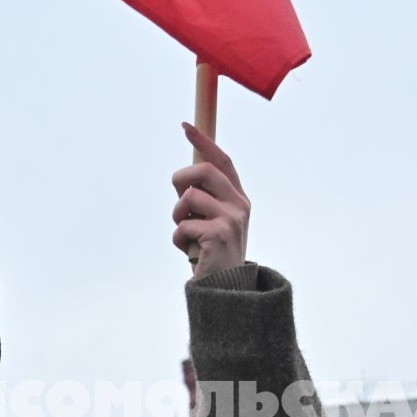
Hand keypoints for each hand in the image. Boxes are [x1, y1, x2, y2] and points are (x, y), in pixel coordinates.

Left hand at [171, 123, 249, 278]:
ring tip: (186, 234)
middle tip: (179, 204)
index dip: (203, 141)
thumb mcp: (212, 221)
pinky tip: (189, 251)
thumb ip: (204, 199)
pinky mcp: (218, 235)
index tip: (185, 126)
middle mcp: (239, 205)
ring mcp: (231, 219)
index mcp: (239, 198)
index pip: (221, 160)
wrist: (226, 289)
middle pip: (202, 170)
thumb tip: (182, 178)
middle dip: (180, 181)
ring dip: (177, 216)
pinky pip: (182, 225)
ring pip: (187, 197)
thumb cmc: (212, 254)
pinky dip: (177, 239)